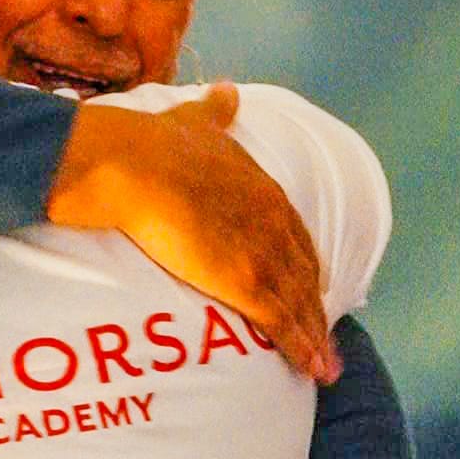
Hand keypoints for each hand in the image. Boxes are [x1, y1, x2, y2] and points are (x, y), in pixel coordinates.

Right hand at [49, 90, 338, 381]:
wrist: (133, 167)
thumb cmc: (155, 144)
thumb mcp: (194, 120)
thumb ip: (214, 112)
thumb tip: (227, 91)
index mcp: (261, 188)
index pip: (293, 234)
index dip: (302, 262)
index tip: (309, 285)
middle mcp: (272, 221)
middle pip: (304, 273)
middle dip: (316, 307)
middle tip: (326, 339)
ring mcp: (261, 253)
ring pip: (299, 302)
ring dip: (316, 337)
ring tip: (325, 368)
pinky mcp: (244, 282)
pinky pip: (281, 322)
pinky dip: (300, 347)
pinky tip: (311, 368)